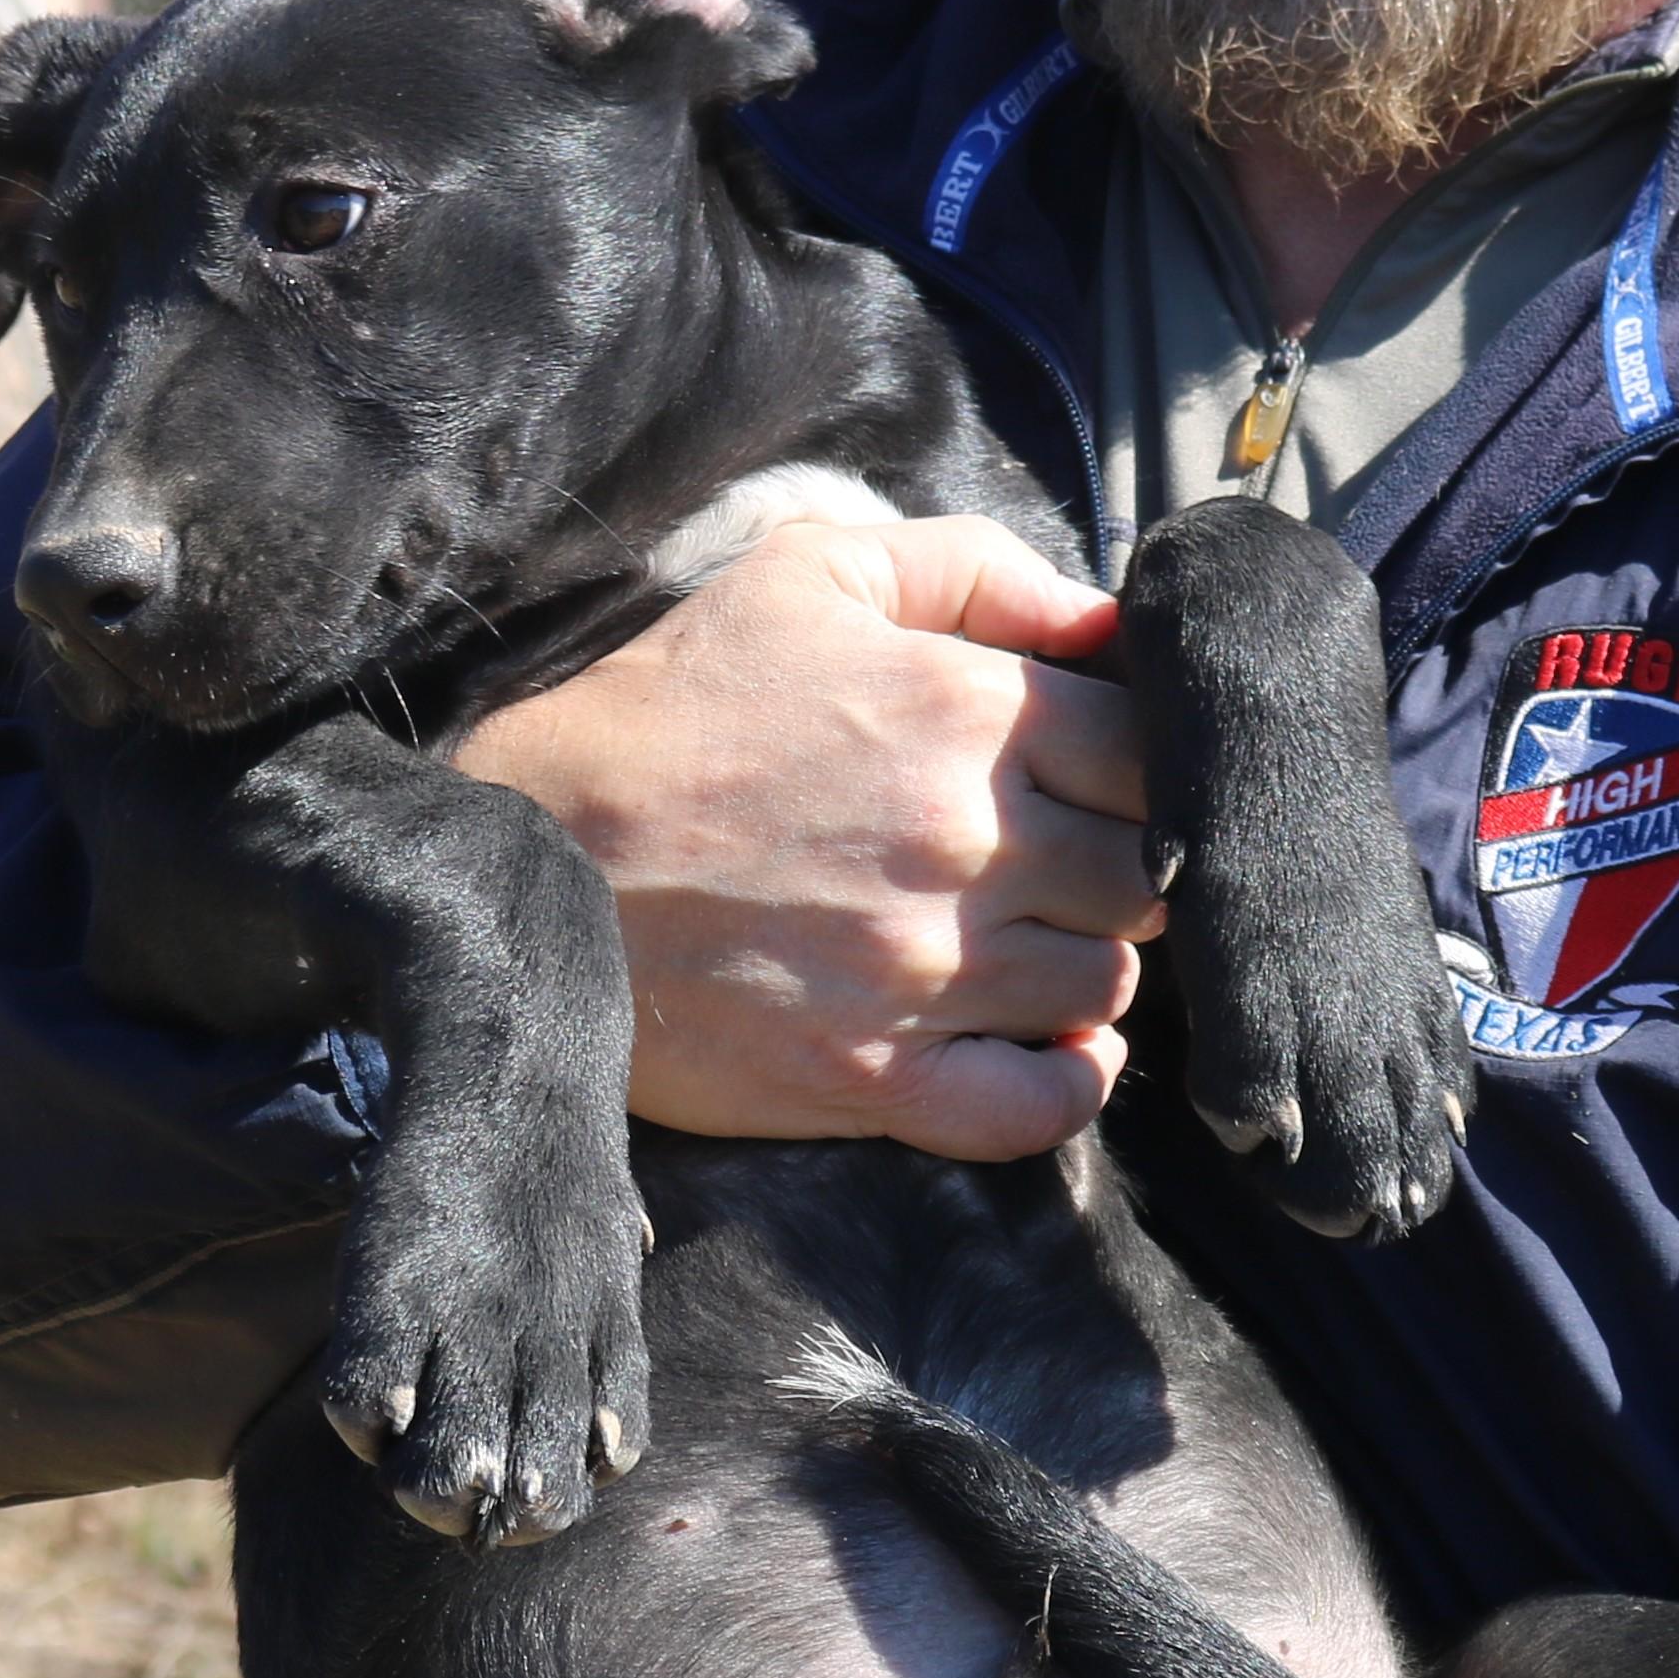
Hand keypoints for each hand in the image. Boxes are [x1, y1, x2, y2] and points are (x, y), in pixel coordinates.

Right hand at [455, 517, 1158, 1158]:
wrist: (524, 856)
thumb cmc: (668, 711)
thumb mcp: (808, 574)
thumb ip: (974, 570)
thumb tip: (1101, 623)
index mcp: (967, 710)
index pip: (1153, 755)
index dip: (1144, 771)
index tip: (1099, 785)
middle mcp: (967, 843)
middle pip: (1147, 879)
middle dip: (1125, 874)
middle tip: (1068, 872)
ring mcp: (927, 970)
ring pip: (1105, 987)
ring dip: (1088, 971)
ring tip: (1033, 949)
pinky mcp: (877, 1075)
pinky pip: (1038, 1107)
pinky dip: (1066, 1086)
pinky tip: (1046, 1049)